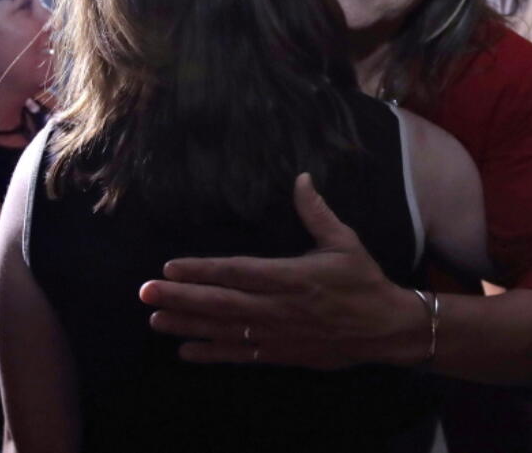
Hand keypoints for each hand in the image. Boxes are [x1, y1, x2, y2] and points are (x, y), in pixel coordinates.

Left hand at [140, 174, 424, 368]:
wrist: (386, 329)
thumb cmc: (364, 281)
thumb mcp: (345, 242)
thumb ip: (317, 213)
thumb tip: (301, 178)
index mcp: (293, 277)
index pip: (238, 272)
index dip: (202, 270)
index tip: (170, 267)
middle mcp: (280, 307)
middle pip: (221, 303)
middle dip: (180, 298)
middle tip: (145, 293)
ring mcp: (278, 334)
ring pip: (224, 330)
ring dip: (187, 325)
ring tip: (155, 320)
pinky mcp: (282, 353)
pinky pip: (241, 355)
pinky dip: (212, 353)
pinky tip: (185, 351)